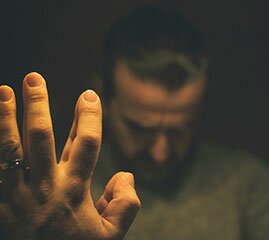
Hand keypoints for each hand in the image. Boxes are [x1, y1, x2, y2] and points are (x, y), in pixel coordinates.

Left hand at [0, 73, 139, 239]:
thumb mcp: (109, 237)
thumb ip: (126, 205)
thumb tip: (125, 173)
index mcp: (74, 191)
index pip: (87, 144)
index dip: (89, 116)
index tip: (88, 95)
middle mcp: (45, 187)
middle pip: (41, 137)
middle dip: (38, 104)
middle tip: (33, 77)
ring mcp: (16, 195)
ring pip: (9, 149)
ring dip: (5, 118)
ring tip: (2, 91)